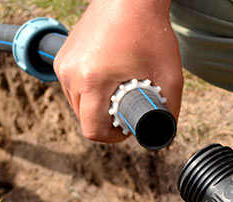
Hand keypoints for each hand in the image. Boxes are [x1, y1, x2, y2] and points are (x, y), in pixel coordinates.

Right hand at [54, 0, 182, 142]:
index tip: (128, 127)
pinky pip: (73, 88)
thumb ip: (169, 111)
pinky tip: (108, 81)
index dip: (114, 136)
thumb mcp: (170, 77)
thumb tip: (164, 134)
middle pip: (84, 119)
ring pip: (77, 104)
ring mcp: (63, 64)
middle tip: (128, 108)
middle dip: (106, 122)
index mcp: (92, 80)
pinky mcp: (62, 57)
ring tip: (119, 92)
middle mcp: (71, 73)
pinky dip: (89, 91)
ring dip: (96, 107)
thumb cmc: (151, 33)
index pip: (92, 130)